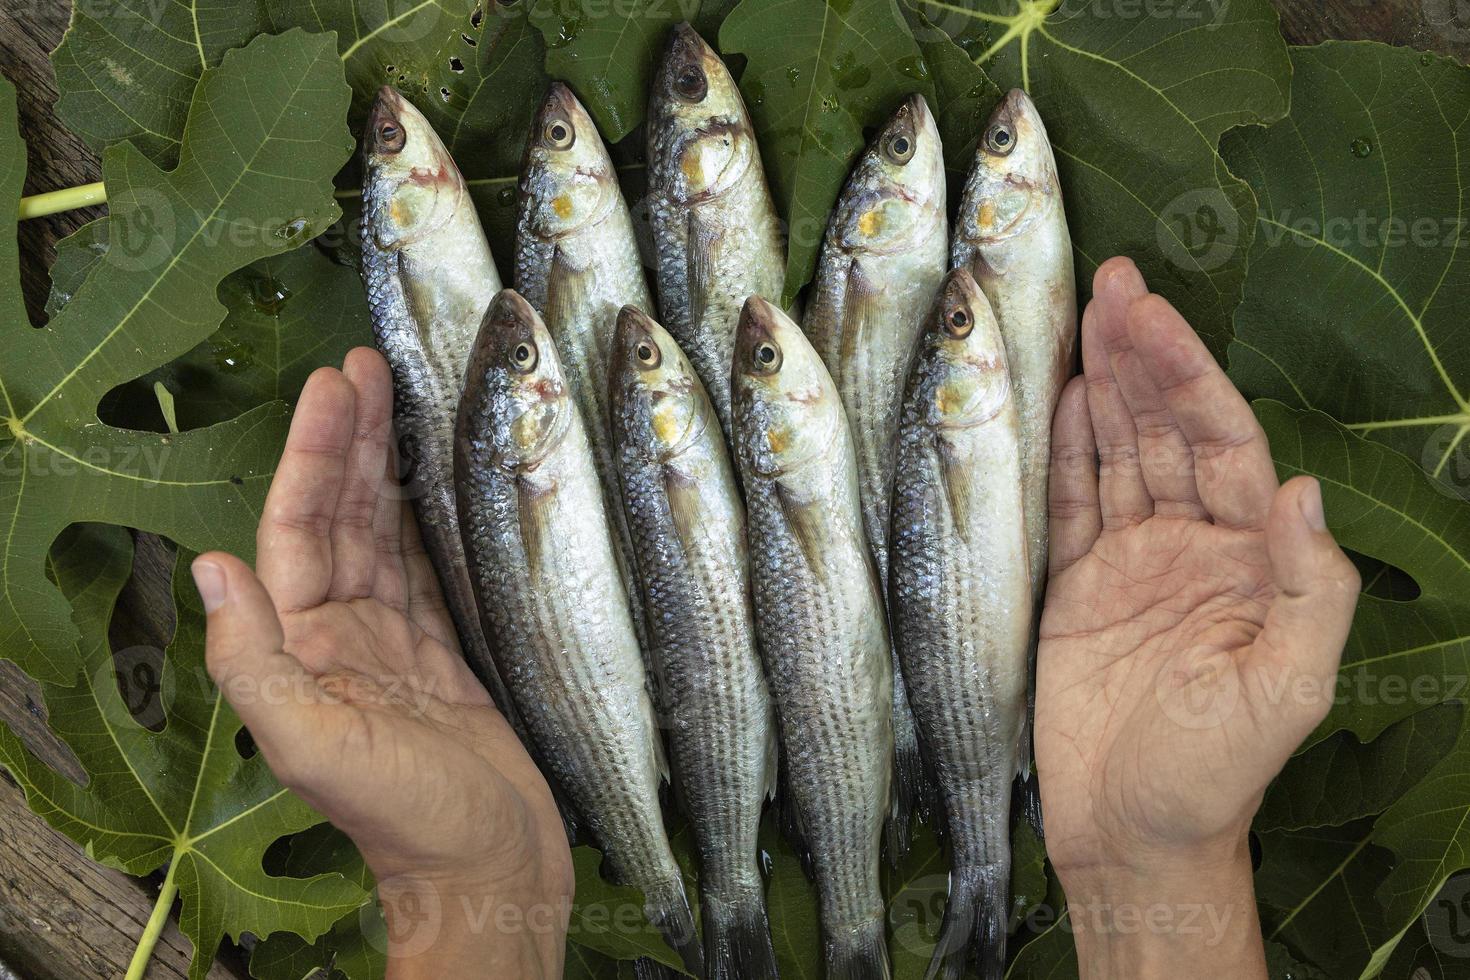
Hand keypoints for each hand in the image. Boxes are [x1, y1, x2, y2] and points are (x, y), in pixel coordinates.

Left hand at [193, 349, 571, 978]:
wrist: (492, 870)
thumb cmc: (409, 819)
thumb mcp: (318, 746)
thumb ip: (255, 661)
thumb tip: (211, 566)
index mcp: (305, 650)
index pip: (299, 531)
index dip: (313, 456)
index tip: (333, 388)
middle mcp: (343, 636)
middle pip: (342, 518)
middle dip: (351, 441)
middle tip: (365, 366)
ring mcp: (396, 644)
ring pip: (386, 535)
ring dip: (388, 468)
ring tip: (395, 399)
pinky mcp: (447, 655)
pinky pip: (431, 569)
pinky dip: (431, 520)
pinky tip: (437, 480)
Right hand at [1035, 258, 1358, 976]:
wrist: (1132, 836)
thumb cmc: (1215, 774)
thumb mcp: (1286, 692)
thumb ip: (1308, 591)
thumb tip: (1303, 490)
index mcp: (1247, 560)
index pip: (1220, 444)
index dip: (1188, 376)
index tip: (1154, 316)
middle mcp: (1189, 545)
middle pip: (1164, 431)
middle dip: (1142, 355)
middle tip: (1111, 282)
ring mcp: (1129, 562)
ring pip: (1115, 453)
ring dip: (1101, 383)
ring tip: (1083, 312)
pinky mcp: (1074, 587)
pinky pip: (1067, 502)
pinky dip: (1060, 448)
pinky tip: (1056, 396)